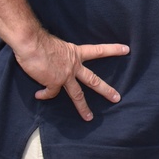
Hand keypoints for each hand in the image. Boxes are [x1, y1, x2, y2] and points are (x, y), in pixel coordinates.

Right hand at [13, 30, 128, 120]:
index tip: (126, 50)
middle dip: (106, 90)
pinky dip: (44, 95)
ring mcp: (65, 76)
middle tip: (117, 97)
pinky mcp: (54, 83)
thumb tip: (57, 60)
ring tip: (89, 118)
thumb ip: (61, 55)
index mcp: (75, 53)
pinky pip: (50, 93)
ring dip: (83, 108)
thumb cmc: (40, 40)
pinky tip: (39, 95)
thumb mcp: (57, 45)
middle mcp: (73, 66)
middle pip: (93, 80)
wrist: (31, 43)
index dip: (113, 50)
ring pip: (77, 95)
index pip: (98, 51)